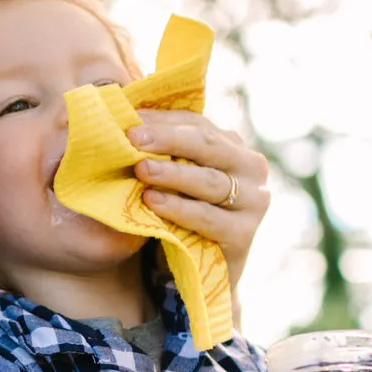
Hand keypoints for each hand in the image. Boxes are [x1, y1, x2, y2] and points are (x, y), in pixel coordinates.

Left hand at [128, 111, 268, 288]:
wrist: (197, 269)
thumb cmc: (178, 213)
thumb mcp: (170, 177)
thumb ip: (158, 147)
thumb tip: (118, 102)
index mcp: (231, 145)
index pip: (196, 123)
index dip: (162, 119)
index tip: (127, 117)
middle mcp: (250, 167)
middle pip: (206, 145)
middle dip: (167, 139)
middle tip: (131, 137)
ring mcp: (253, 201)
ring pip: (208, 181)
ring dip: (172, 174)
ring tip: (140, 169)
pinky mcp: (244, 234)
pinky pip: (208, 218)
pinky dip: (179, 209)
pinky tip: (152, 202)